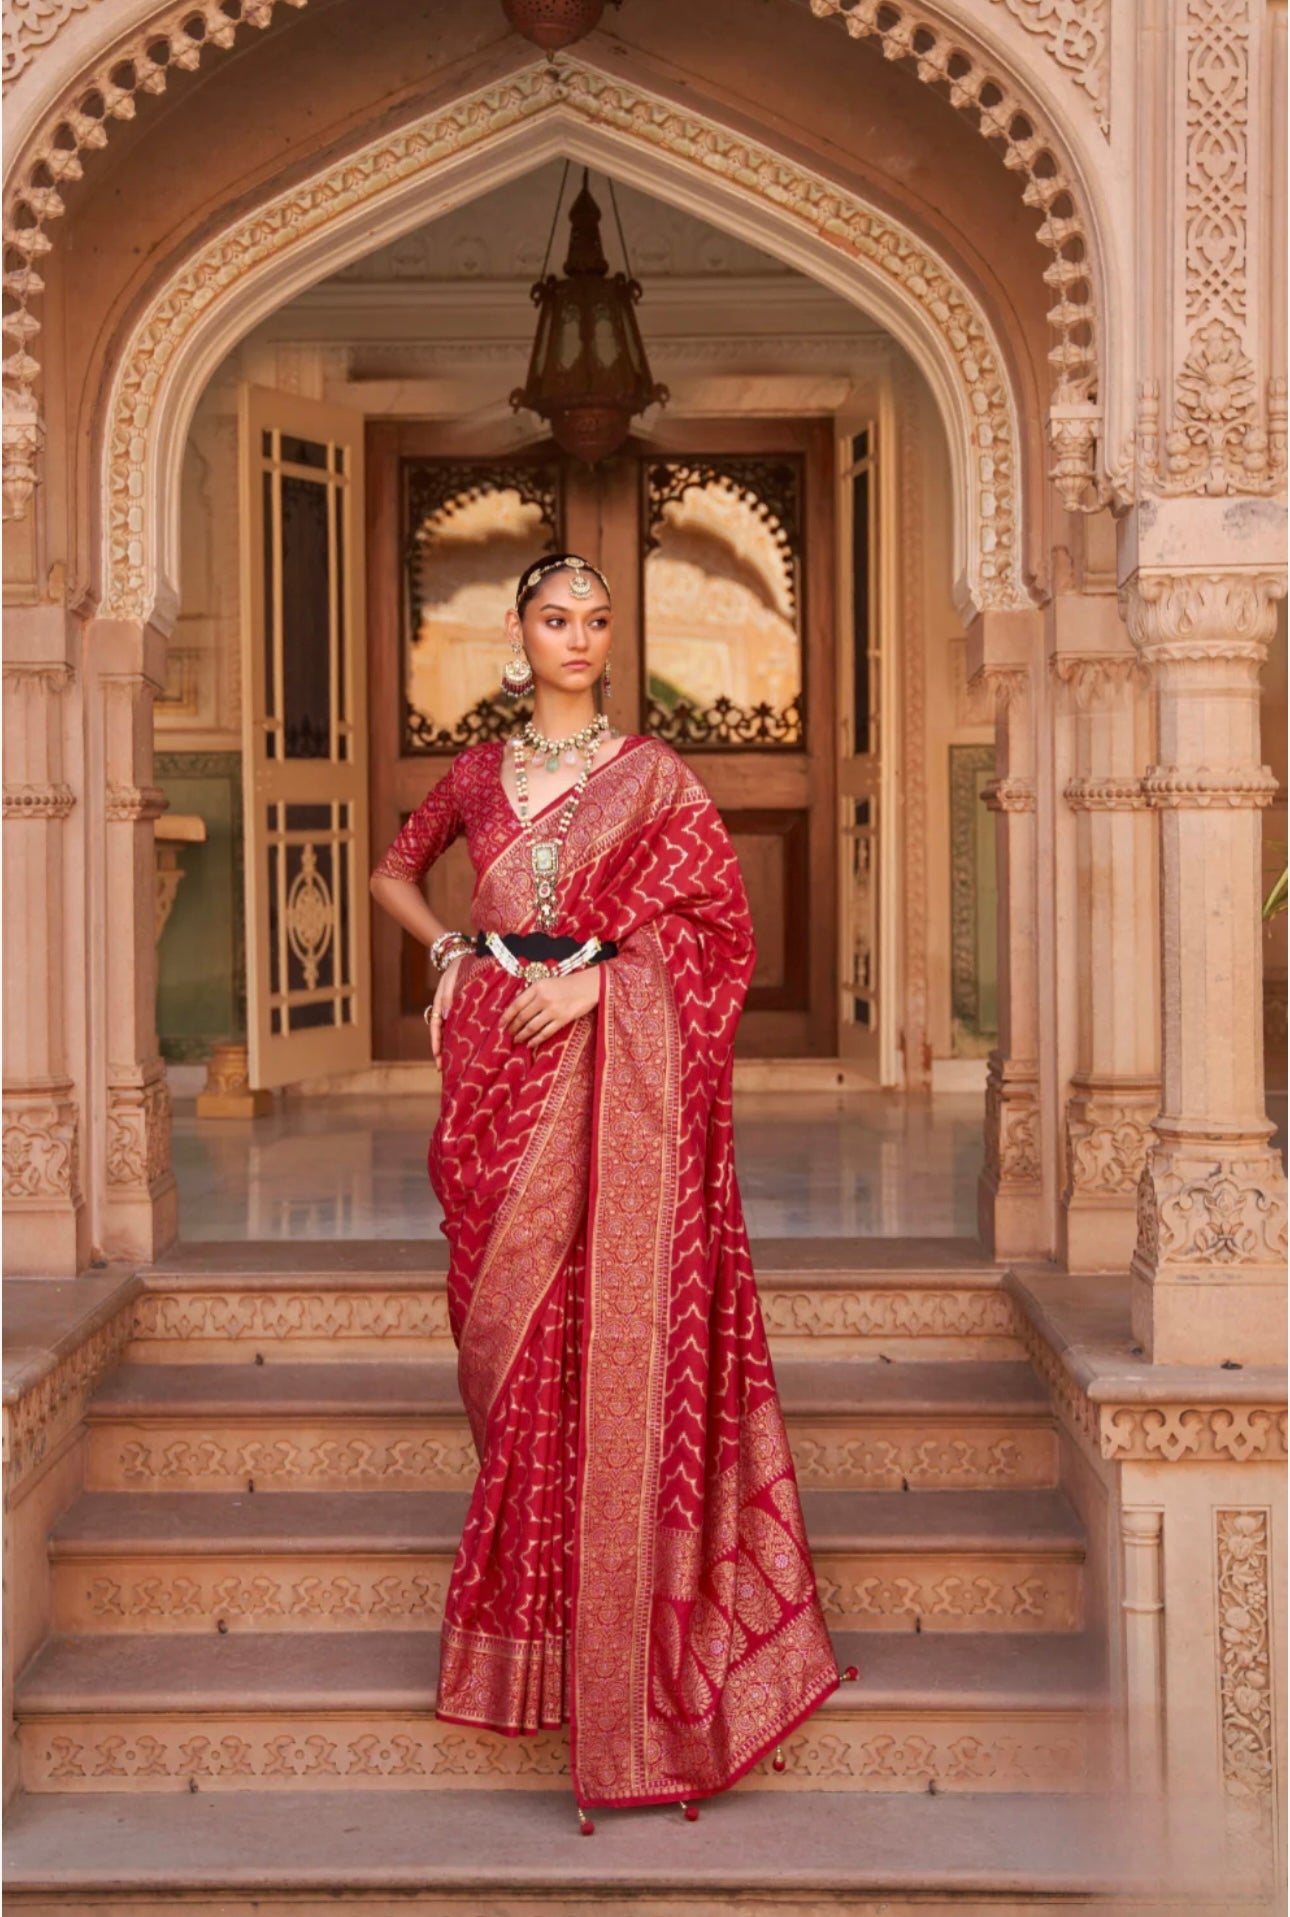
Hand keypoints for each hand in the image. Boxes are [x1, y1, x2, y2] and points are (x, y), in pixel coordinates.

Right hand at [427, 951, 467, 1067]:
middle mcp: (447, 1011)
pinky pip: (463, 1027)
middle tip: (443, 1069)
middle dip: (442, 1052)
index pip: (436, 1028)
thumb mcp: (450, 981)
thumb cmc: (457, 969)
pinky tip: (467, 1049)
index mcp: (440, 1005)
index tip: (437, 1057)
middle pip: (443, 1035)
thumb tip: (446, 1014)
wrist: (466, 959)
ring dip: (452, 1048)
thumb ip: (448, 997)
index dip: (436, 1043)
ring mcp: (456, 1012)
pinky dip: (462, 1038)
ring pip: (452, 1034)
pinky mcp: (466, 1011)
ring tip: (455, 1065)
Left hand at [501, 968, 599, 1048]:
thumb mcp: (547, 982)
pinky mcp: (563, 1019)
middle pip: (522, 1017)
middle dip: (513, 1028)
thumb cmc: (567, 984)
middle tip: (508, 1034)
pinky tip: (530, 1044)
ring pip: (532, 1026)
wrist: (588, 986)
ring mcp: (553, 1009)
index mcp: (537, 987)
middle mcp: (543, 998)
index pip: (516, 1004)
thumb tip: (518, 1009)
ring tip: (517, 1040)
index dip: (506, 1016)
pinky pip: (545, 1033)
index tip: (500, 1024)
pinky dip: (536, 1040)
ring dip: (522, 1035)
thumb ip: (533, 993)